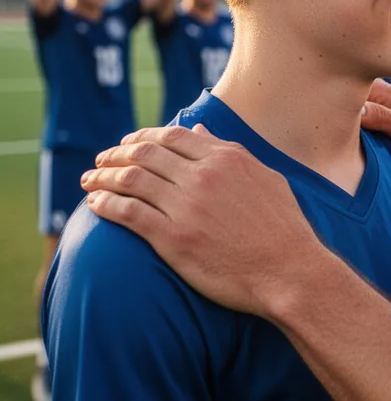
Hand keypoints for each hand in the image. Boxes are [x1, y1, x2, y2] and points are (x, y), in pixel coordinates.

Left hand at [80, 125, 326, 319]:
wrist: (290, 271)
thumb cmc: (284, 228)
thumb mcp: (266, 178)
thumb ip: (230, 152)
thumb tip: (199, 130)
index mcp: (227, 158)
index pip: (172, 136)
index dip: (143, 137)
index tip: (128, 145)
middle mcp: (204, 176)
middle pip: (145, 154)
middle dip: (115, 154)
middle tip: (101, 161)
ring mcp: (187, 206)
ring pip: (131, 180)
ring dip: (103, 177)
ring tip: (90, 181)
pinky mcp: (174, 238)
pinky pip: (127, 213)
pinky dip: (105, 204)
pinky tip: (95, 204)